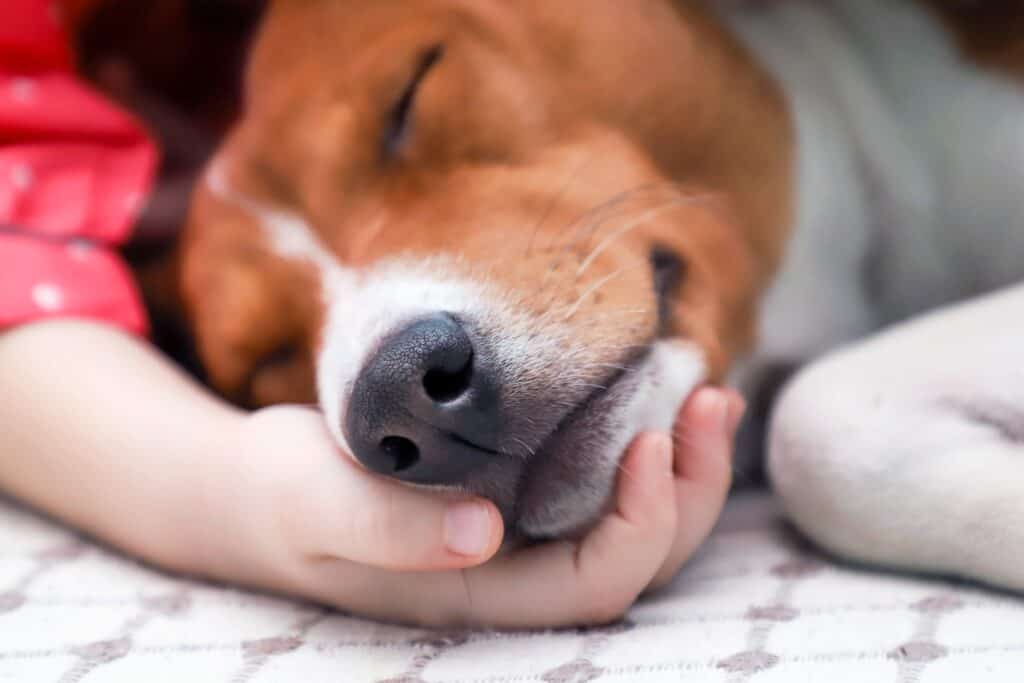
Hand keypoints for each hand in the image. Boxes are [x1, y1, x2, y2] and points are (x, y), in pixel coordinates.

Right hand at [196, 387, 742, 628]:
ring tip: (710, 392)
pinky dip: (646, 442)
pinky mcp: (517, 490)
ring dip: (684, 465)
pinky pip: (603, 482)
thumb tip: (483, 534)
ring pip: (634, 524)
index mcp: (475, 593)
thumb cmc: (280, 494)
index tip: (644, 437)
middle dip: (688, 489)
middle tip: (711, 397)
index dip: (638, 523)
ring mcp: (521, 535)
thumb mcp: (315, 503)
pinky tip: (666, 392)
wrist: (259, 485)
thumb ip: (387, 527)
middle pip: (637, 560)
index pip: (591, 585)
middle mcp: (513, 573)